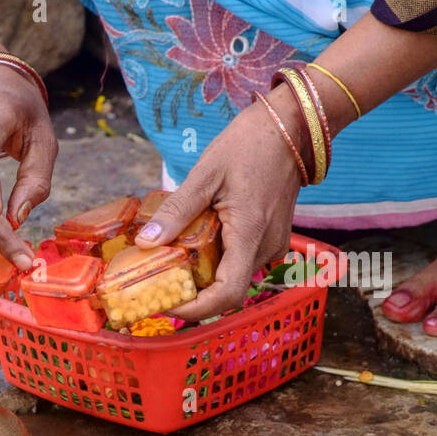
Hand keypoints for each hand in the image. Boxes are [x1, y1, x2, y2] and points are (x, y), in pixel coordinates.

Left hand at [135, 85, 304, 319]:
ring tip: (168, 263)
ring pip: (233, 276)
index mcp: (250, 235)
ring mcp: (272, 244)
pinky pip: (240, 261)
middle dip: (192, 295)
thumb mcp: (205, 174)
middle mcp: (266, 247)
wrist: (291, 125)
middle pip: (227, 291)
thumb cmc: (250, 144)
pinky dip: (216, 262)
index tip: (167, 307)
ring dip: (203, 277)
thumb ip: (177, 211)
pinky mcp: (271, 237)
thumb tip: (145, 242)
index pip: (227, 295)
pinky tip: (192, 246)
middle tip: (156, 287)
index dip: (196, 309)